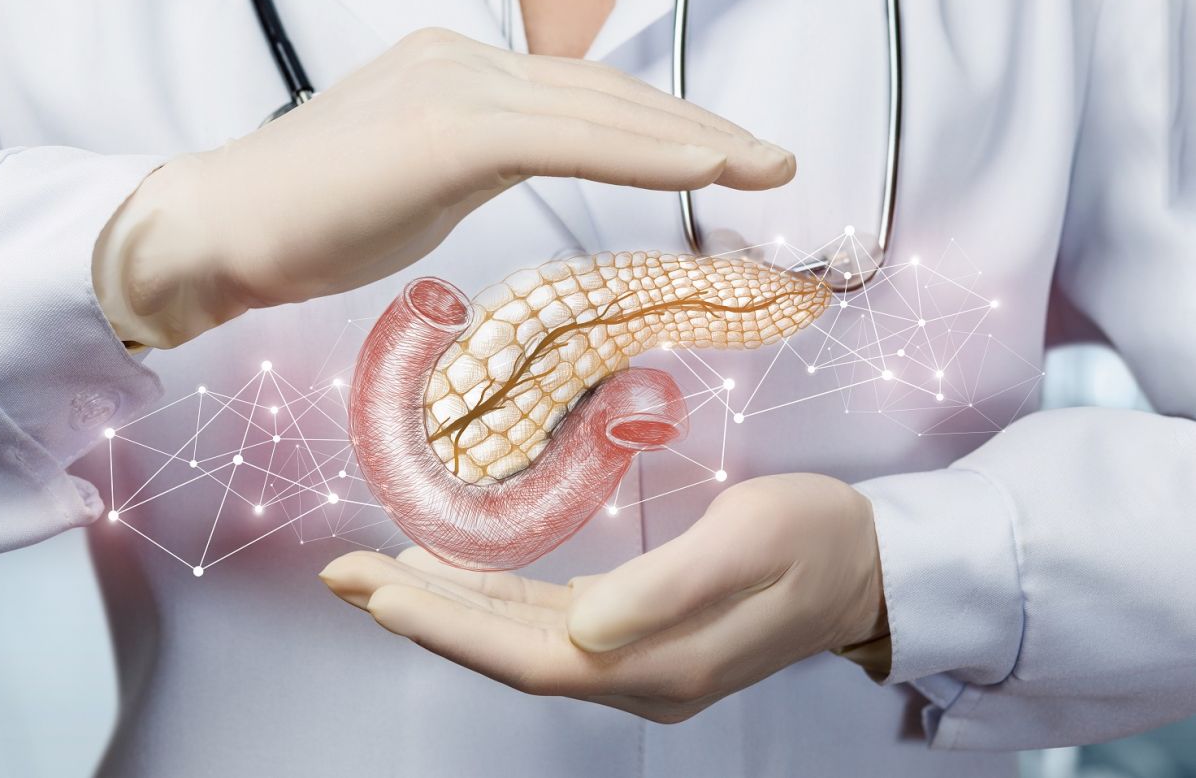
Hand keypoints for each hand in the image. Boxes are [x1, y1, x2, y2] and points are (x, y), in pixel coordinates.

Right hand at [93, 27, 795, 347]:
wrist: (218, 230)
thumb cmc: (308, 221)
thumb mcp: (418, 182)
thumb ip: (478, 162)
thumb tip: (525, 169)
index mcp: (459, 74)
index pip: (584, 98)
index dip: (662, 127)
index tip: (723, 157)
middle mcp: (465, 61)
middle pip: (608, 93)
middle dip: (700, 126)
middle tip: (773, 158)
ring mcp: (455, 85)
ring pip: (600, 110)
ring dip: (693, 139)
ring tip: (763, 166)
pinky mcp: (446, 126)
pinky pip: (566, 139)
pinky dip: (643, 155)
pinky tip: (704, 171)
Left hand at [322, 473, 886, 722]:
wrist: (869, 563)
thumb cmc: (813, 539)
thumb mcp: (743, 547)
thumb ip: (659, 592)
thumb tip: (579, 630)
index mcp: (653, 663)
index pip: (523, 655)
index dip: (444, 627)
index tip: (371, 592)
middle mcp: (632, 672)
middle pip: (503, 650)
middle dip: (419, 613)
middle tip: (341, 573)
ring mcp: (634, 656)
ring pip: (516, 636)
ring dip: (445, 606)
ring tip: (375, 573)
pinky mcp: (637, 630)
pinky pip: (545, 619)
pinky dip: (492, 598)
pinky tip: (455, 573)